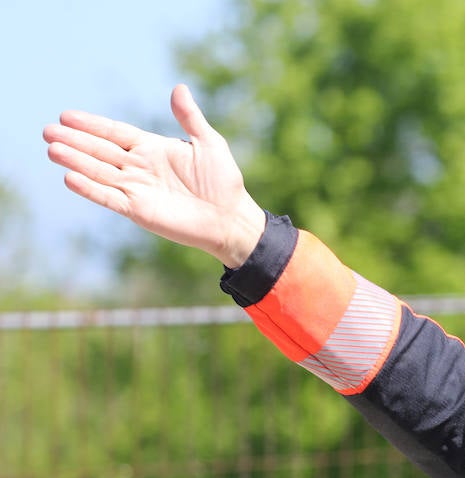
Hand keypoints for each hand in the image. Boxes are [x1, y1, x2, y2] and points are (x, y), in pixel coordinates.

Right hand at [43, 84, 265, 268]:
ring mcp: (137, 189)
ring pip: (100, 172)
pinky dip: (91, 189)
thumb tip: (178, 87)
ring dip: (76, 161)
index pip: (115, 133)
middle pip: (101, 150)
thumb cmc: (224, 181)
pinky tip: (70, 177)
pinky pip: (109, 197)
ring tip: (52, 149)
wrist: (232, 218)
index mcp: (152, 148)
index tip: (66, 116)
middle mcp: (139, 167)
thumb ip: (190, 117)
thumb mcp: (209, 143)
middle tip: (48, 131)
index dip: (92, 125)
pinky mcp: (139, 210)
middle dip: (75, 141)